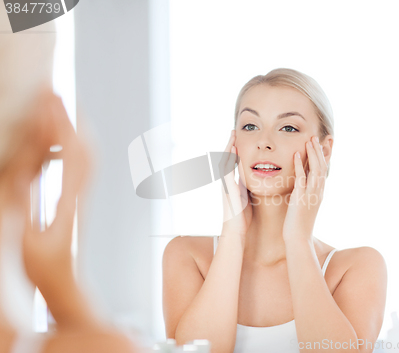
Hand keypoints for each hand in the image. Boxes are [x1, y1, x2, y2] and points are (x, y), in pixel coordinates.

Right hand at [21, 91, 90, 290]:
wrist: (67, 283)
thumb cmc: (44, 267)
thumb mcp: (24, 233)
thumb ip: (24, 196)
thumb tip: (24, 160)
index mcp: (71, 199)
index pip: (71, 153)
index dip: (60, 123)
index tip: (49, 98)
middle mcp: (82, 193)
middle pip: (84, 147)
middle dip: (68, 117)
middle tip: (52, 91)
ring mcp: (82, 195)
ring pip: (85, 155)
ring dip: (71, 128)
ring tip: (55, 105)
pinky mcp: (77, 199)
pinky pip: (79, 166)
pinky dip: (70, 145)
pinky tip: (58, 139)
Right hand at [219, 130, 251, 246]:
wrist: (235, 231)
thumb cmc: (242, 218)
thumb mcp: (246, 198)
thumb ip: (247, 188)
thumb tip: (254, 180)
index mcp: (232, 184)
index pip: (232, 163)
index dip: (235, 151)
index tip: (238, 139)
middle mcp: (227, 183)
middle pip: (226, 159)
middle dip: (230, 145)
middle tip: (233, 132)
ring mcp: (226, 185)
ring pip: (224, 162)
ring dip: (228, 149)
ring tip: (232, 136)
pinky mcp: (228, 190)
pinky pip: (228, 171)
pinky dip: (229, 160)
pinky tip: (233, 151)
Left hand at [283, 136, 326, 242]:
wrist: (298, 238)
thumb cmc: (299, 223)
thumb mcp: (305, 205)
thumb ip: (305, 192)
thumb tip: (302, 183)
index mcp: (319, 192)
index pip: (324, 169)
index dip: (325, 155)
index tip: (325, 143)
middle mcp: (318, 192)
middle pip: (322, 166)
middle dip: (319, 151)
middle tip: (316, 137)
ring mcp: (310, 195)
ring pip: (315, 170)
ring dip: (312, 154)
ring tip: (309, 141)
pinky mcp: (300, 198)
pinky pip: (301, 178)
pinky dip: (299, 165)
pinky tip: (296, 155)